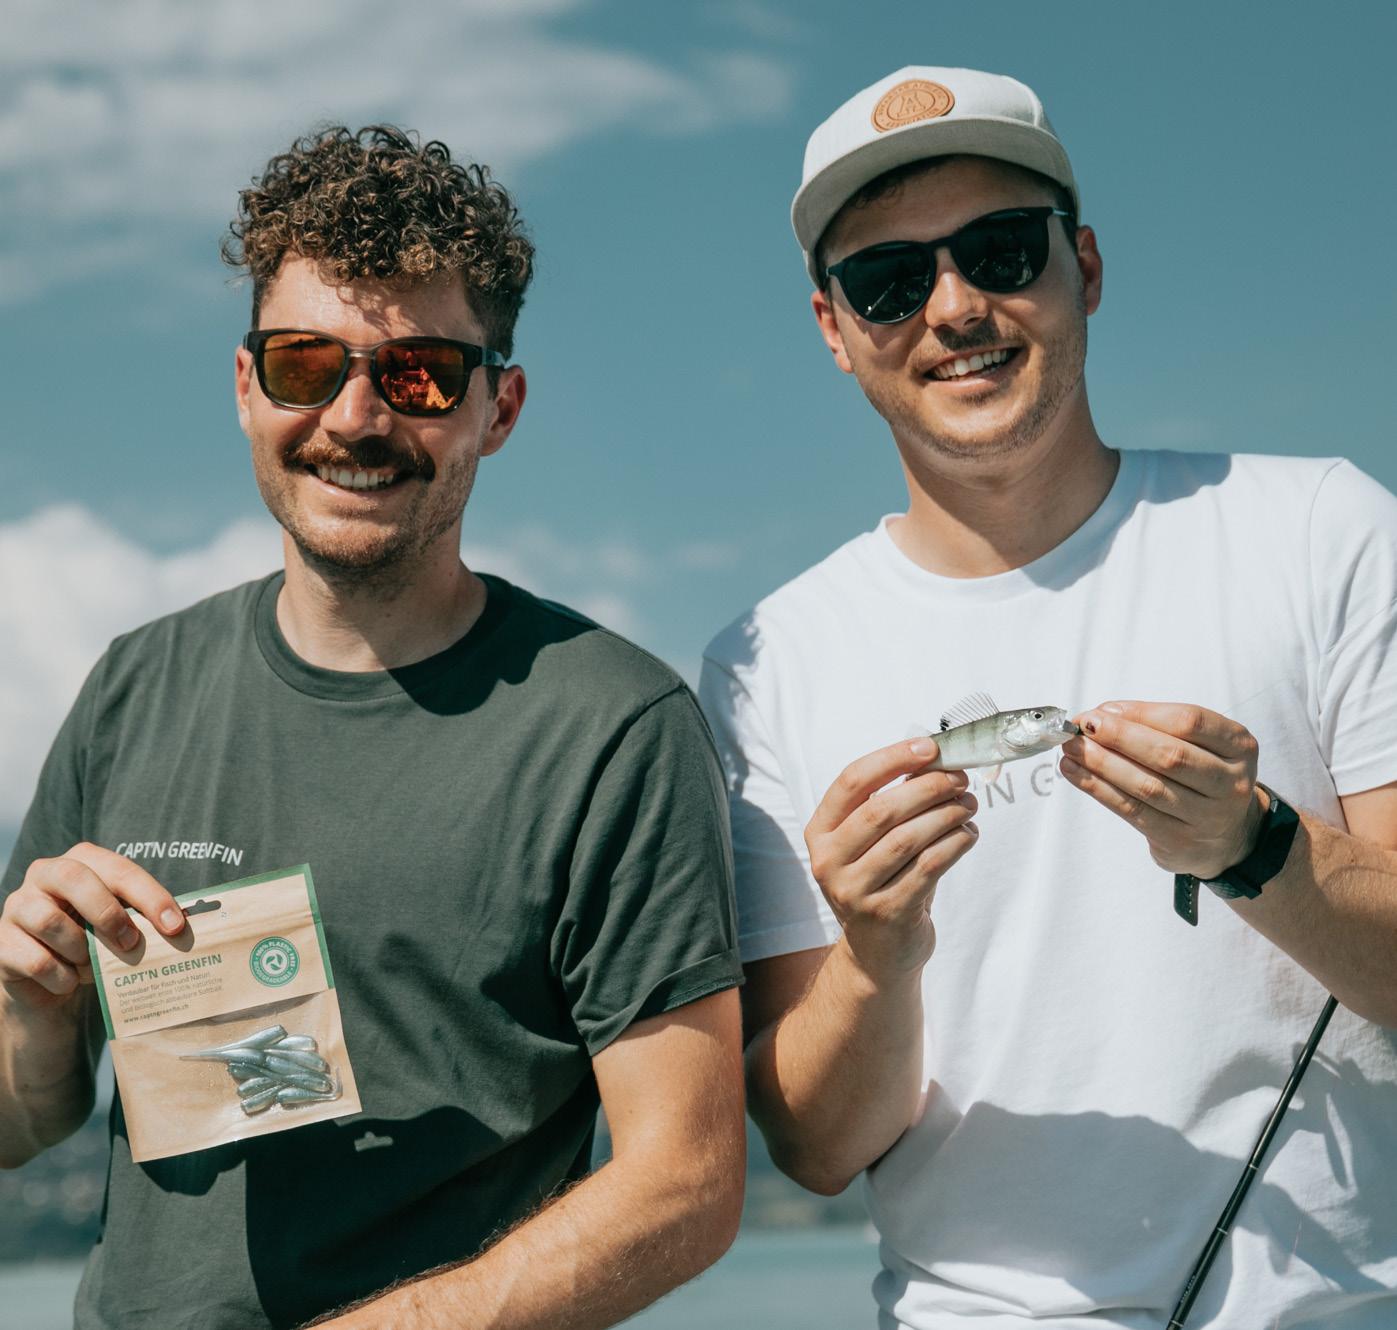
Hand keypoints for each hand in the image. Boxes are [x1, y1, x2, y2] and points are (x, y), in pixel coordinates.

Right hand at [0, 844, 185, 1008]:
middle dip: (109, 912)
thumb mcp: (121, 924)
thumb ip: (144, 919)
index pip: (119, 869)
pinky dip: (61, 978)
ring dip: (82, 952)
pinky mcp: (1, 943)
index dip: (150, 896)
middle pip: (75, 878)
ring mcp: (17, 906)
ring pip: (51, 922)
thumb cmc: (94, 942)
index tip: (175, 925)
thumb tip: (182, 927)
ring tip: (94, 967)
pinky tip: (68, 981)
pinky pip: (36, 961)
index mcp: (81, 860)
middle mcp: (45, 874)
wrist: (48, 981)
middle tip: (132, 944)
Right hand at [805, 738, 978, 979]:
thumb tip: (934, 758)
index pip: (852, 781)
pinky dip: (956, 843)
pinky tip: (969, 833)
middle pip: (881, 810)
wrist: (878, 951)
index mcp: (821, 832)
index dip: (892, 758)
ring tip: (968, 804)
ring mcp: (855, 891)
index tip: (930, 747)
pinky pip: (929, 867)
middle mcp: (829, 861)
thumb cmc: (881, 880)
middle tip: (960, 778)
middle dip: (928, 788)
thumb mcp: (872, 841)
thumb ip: (892, 801)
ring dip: (946, 814)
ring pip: (908, 839)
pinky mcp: (887, 913)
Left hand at [1058, 702, 1262, 878]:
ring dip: (1101, 763)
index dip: (1142, 713)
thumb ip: (1156, 725)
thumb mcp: (1198, 745)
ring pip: (1147, 786)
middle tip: (1082, 726)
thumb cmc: (1201, 777)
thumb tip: (1102, 715)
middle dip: (1118, 737)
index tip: (1104, 710)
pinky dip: (1098, 789)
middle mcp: (1231, 783)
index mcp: (1239, 746)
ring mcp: (1208, 817)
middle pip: (1169, 755)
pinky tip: (1075, 773)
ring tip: (1071, 748)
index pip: (1190, 722)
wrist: (1227, 837)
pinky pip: (1132, 811)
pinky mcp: (1180, 841)